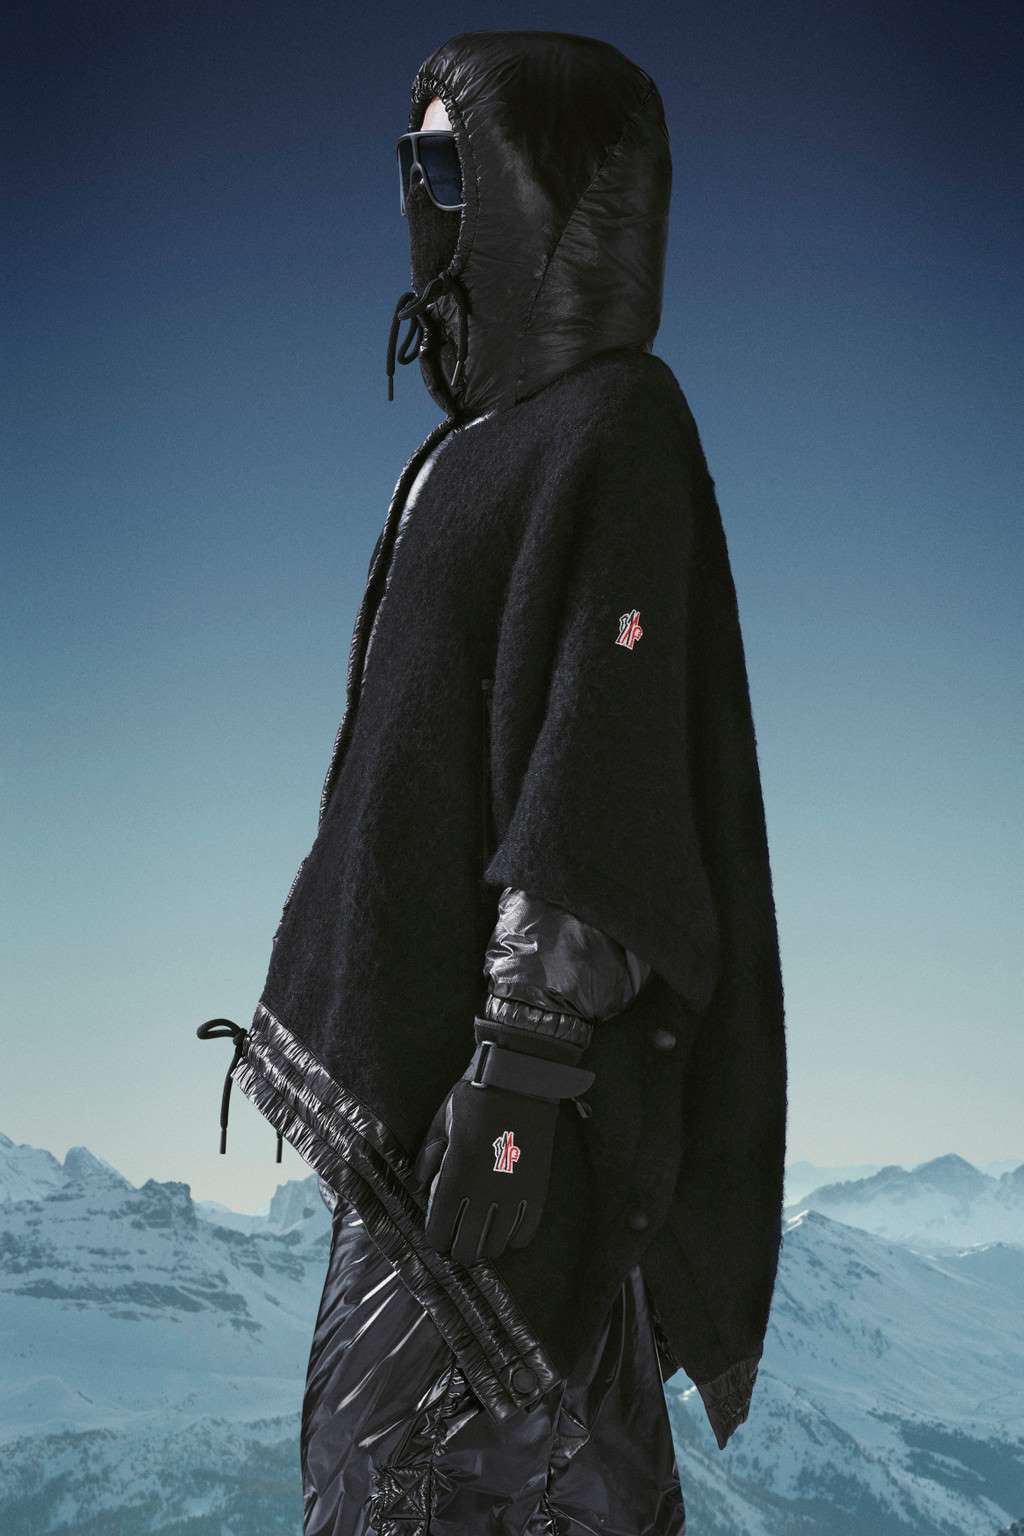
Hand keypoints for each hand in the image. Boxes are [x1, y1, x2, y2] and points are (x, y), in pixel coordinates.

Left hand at [422, 1072, 563, 1263]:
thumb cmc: (474, 1098)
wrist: (519, 1081)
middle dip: (458, 1246)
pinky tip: (506, 1223)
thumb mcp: (441, 1123)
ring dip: (485, 1243)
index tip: (438, 1229)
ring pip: (496, 1247)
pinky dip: (513, 1235)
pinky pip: (524, 1234)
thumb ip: (428, 1157)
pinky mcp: (536, 1191)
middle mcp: (484, 1195)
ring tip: (482, 1230)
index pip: (439, 1234)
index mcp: (455, 1179)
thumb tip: (421, 1184)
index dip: (436, 1237)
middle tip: (458, 1233)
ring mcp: (513, 1196)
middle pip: (466, 1250)